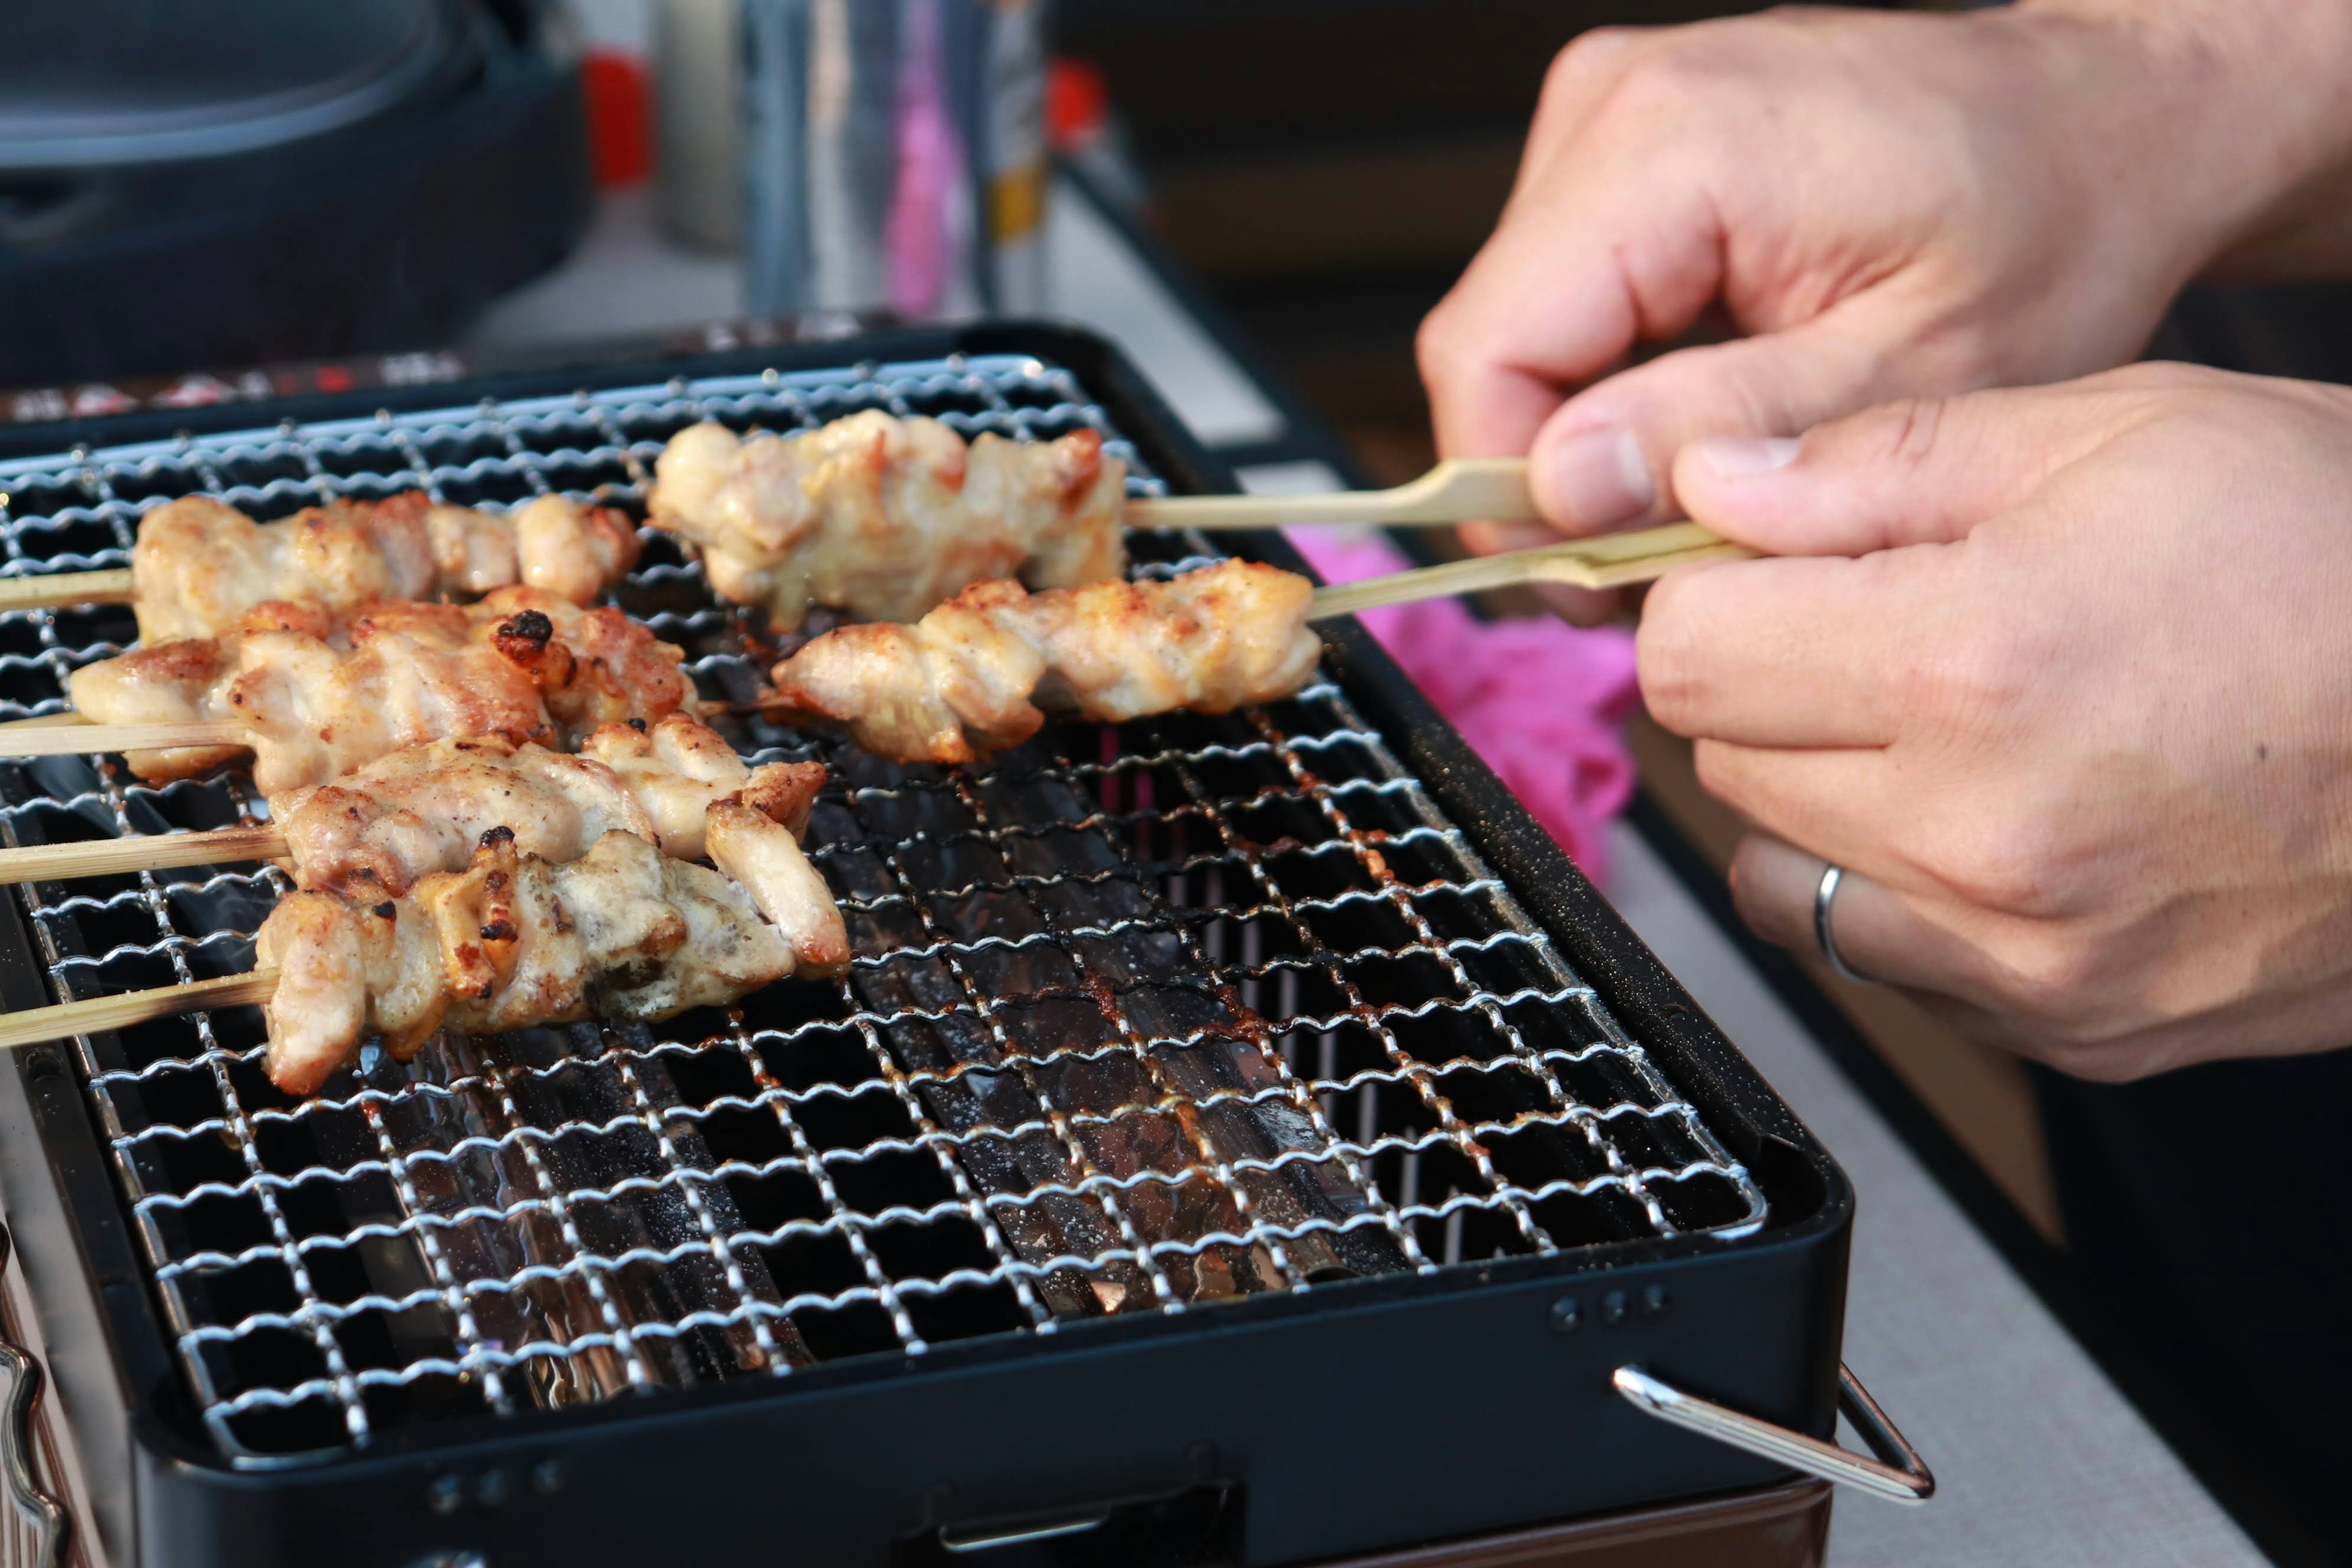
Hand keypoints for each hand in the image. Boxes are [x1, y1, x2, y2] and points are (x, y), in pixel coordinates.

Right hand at [1417, 3, 2351, 619]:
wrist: (2101, 123)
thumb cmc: (2045, 227)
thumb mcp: (1909, 370)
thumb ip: (1724, 429)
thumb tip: (1562, 490)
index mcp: (1671, 147)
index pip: (1487, 353)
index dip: (1512, 494)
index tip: (1594, 579)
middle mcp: (1617, 103)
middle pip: (1490, 341)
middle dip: (1557, 473)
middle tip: (1663, 558)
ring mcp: (1612, 107)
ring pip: (1517, 326)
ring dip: (1589, 428)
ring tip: (1706, 479)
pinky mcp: (1624, 133)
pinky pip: (1562, 287)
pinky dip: (1614, 369)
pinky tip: (1705, 401)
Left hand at [1638, 362, 2351, 1078]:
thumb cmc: (2349, 561)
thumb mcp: (2121, 434)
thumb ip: (1875, 463)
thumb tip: (1709, 485)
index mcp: (1971, 666)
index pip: (1683, 656)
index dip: (1712, 594)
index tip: (1767, 568)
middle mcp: (1981, 837)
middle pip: (1723, 760)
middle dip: (1775, 684)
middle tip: (1893, 628)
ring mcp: (2025, 958)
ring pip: (1780, 871)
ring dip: (1822, 794)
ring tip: (1955, 726)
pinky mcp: (2071, 1030)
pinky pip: (1885, 960)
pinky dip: (1902, 891)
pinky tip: (2004, 816)